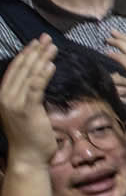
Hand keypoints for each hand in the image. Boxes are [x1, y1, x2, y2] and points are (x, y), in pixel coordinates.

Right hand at [0, 34, 58, 164]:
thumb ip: (28, 95)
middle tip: (46, 38)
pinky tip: (51, 64)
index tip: (37, 42)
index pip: (15, 69)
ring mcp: (14, 103)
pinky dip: (43, 75)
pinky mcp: (26, 110)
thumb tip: (38, 80)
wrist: (28, 157)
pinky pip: (35, 88)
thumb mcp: (25, 111)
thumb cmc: (30, 135)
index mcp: (4, 95)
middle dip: (35, 51)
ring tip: (52, 46)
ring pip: (28, 75)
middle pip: (21, 69)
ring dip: (41, 59)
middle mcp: (5, 96)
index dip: (26, 54)